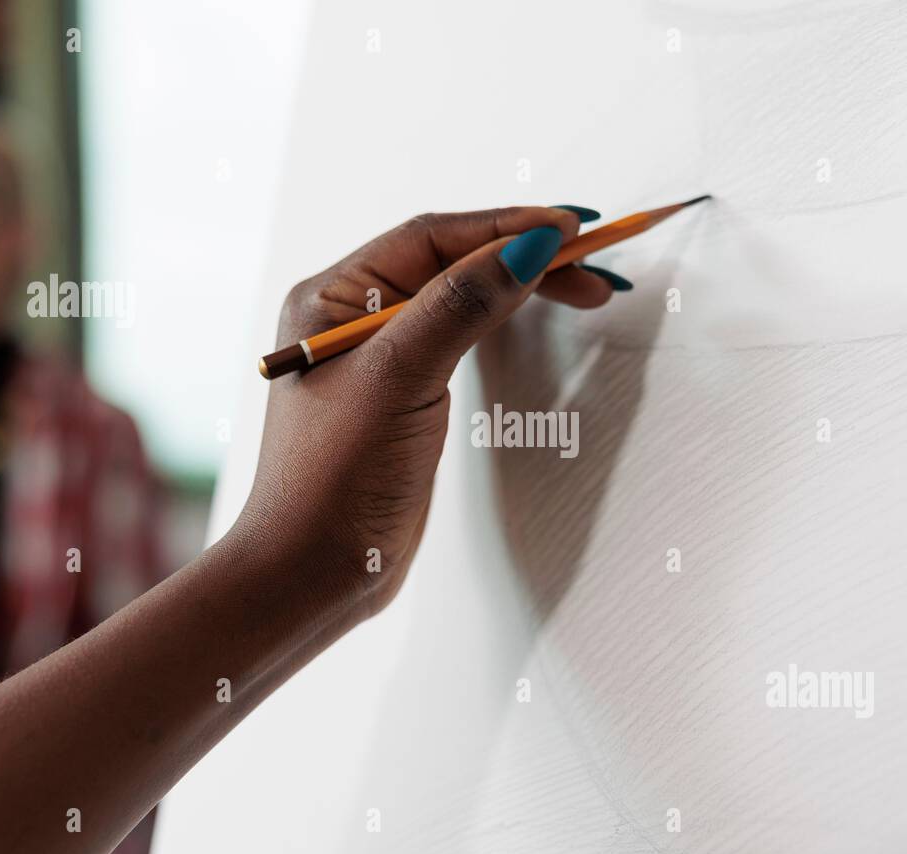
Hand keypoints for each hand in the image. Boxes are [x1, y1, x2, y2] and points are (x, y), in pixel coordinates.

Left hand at [238, 206, 619, 625]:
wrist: (313, 573)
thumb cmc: (332, 481)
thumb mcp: (399, 379)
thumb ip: (462, 306)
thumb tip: (525, 247)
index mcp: (331, 296)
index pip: (433, 238)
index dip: (506, 227)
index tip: (568, 229)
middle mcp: (352, 317)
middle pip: (454, 262)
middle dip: (525, 258)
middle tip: (593, 267)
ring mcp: (382, 358)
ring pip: (463, 299)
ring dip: (521, 287)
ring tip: (584, 289)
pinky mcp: (407, 397)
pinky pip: (462, 338)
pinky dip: (504, 323)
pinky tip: (533, 316)